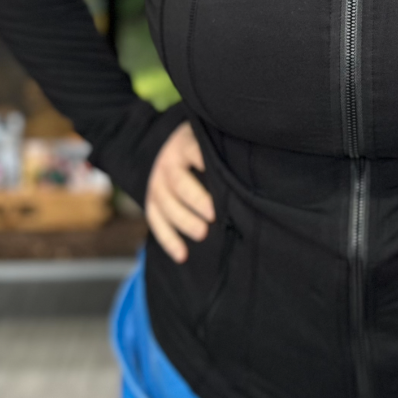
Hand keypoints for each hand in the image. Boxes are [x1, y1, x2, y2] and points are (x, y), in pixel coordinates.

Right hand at [145, 121, 214, 262]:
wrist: (172, 150)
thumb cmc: (203, 148)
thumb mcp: (209, 141)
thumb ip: (222, 152)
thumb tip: (246, 167)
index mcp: (184, 145)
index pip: (192, 151)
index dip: (202, 161)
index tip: (215, 174)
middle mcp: (167, 164)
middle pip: (178, 183)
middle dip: (195, 199)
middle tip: (213, 215)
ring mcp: (156, 184)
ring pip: (165, 205)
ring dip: (183, 221)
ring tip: (202, 234)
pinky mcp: (151, 203)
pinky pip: (156, 223)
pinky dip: (168, 240)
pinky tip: (182, 255)